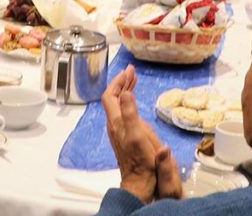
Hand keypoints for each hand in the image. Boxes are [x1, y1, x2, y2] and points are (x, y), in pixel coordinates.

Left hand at [102, 66, 181, 202]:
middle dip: (122, 83)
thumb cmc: (141, 160)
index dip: (118, 82)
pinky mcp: (125, 135)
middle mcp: (115, 124)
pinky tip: (134, 101)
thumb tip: (126, 93)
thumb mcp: (137, 135)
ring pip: (118, 105)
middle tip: (132, 72)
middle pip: (113, 99)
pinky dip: (128, 101)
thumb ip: (130, 113)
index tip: (128, 71)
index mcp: (116, 121)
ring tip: (134, 81)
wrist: (140, 181)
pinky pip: (124, 112)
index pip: (110, 96)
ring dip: (125, 91)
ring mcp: (119, 130)